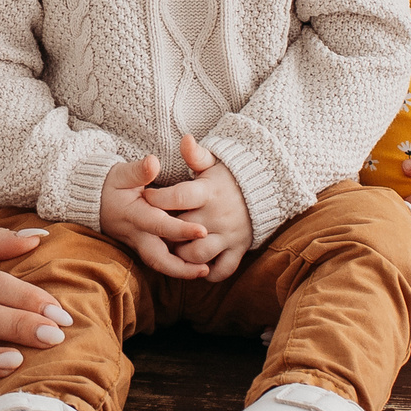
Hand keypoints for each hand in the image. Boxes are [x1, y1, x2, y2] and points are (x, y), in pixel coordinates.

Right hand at [97, 153, 207, 280]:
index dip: (181, 230)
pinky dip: (176, 266)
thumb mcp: (121, 173)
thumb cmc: (111, 185)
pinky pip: (159, 261)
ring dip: (180, 271)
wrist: (94, 201)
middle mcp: (137, 235)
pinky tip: (195, 267)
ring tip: (205, 271)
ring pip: (158, 264)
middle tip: (205, 269)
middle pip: (157, 259)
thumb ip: (138, 170)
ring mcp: (138, 244)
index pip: (159, 225)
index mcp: (134, 215)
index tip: (203, 231)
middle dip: (180, 268)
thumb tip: (153, 162)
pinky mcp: (142, 247)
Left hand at [142, 135, 249, 281]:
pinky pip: (222, 269)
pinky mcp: (238, 250)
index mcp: (208, 192)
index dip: (158, 199)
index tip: (145, 197)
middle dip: (165, 231)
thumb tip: (184, 138)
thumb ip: (196, 155)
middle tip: (154, 228)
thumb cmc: (228, 178)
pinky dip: (208, 272)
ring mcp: (228, 235)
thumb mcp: (213, 163)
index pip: (178, 197)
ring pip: (198, 254)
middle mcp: (218, 216)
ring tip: (174, 246)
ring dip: (182, 254)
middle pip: (183, 231)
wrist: (264, 191)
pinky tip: (196, 264)